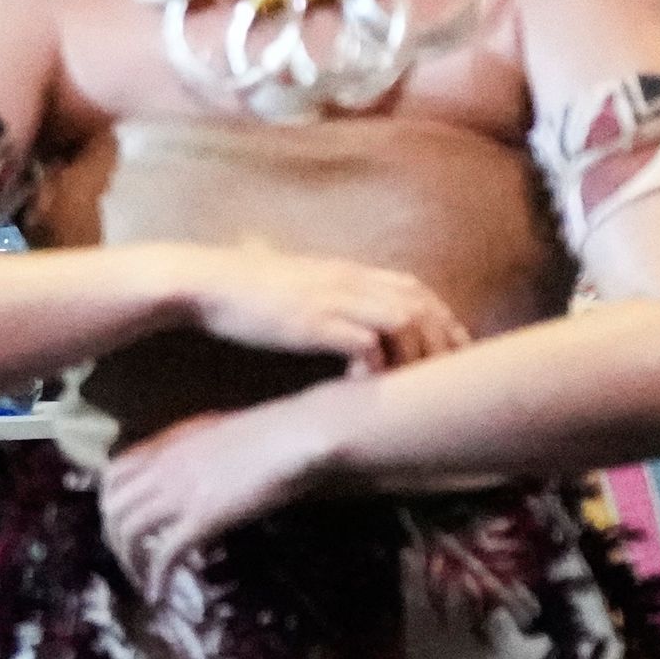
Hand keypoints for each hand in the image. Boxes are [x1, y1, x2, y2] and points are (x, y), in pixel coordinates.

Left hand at [97, 390, 338, 585]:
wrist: (293, 436)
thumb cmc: (270, 432)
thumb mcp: (218, 437)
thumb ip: (196, 455)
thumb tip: (196, 476)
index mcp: (167, 446)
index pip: (114, 473)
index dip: (110, 503)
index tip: (121, 524)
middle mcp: (163, 468)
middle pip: (114, 507)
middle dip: (115, 539)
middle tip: (131, 561)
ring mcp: (179, 493)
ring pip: (129, 531)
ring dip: (131, 562)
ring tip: (143, 582)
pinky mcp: (201, 518)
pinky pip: (165, 553)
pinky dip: (157, 577)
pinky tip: (159, 594)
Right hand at [173, 243, 468, 373]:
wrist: (203, 284)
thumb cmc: (240, 289)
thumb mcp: (291, 283)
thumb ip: (317, 291)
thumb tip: (333, 311)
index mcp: (345, 272)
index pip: (413, 288)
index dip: (442, 318)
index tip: (456, 348)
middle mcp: (347, 281)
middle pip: (419, 305)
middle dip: (444, 340)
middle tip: (452, 376)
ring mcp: (332, 300)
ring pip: (404, 321)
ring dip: (417, 355)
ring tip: (415, 386)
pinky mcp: (314, 323)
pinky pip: (366, 344)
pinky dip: (378, 365)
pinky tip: (371, 383)